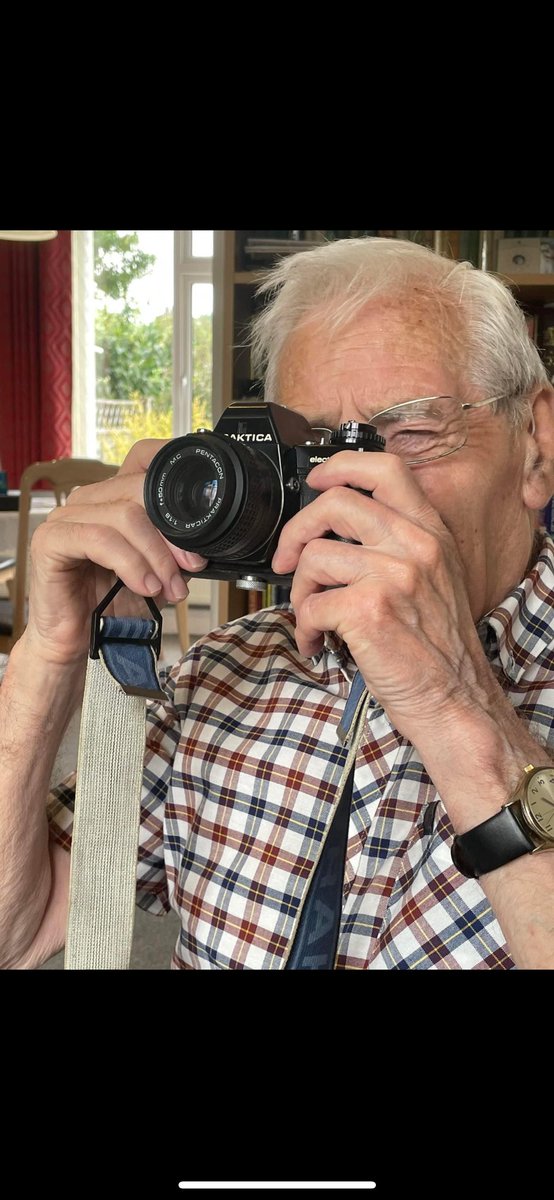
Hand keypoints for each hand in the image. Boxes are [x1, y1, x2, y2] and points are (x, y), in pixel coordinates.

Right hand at [23, 439, 206, 665]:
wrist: (74, 641)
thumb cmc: (108, 606)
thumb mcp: (151, 572)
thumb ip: (170, 550)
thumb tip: (201, 545)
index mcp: (108, 499)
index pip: (141, 463)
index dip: (174, 481)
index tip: (203, 520)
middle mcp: (85, 501)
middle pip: (138, 492)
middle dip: (172, 534)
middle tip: (189, 567)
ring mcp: (65, 518)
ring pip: (125, 516)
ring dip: (156, 555)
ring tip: (168, 587)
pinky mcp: (50, 540)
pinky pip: (100, 540)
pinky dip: (130, 564)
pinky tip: (144, 586)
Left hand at [271, 451, 487, 742]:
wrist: (455, 699)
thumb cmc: (440, 647)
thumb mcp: (435, 578)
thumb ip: (399, 543)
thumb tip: (337, 529)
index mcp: (430, 532)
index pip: (385, 468)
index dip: (341, 466)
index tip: (316, 481)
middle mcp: (414, 545)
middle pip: (336, 502)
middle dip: (296, 531)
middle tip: (287, 560)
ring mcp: (393, 576)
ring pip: (314, 557)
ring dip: (299, 592)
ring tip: (312, 617)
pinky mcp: (368, 610)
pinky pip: (311, 605)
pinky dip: (304, 629)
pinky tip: (318, 643)